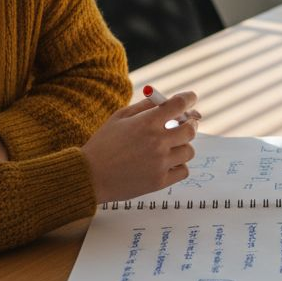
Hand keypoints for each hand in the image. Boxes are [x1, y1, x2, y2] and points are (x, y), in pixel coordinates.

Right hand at [81, 91, 198, 202]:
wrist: (90, 176)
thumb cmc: (103, 144)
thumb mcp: (119, 117)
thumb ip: (144, 106)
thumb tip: (166, 100)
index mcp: (147, 123)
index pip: (179, 105)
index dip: (189, 98)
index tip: (191, 98)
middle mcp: (157, 142)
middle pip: (190, 129)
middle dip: (190, 123)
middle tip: (185, 123)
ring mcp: (160, 163)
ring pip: (189, 151)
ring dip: (182, 146)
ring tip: (169, 146)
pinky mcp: (160, 181)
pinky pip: (183, 170)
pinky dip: (178, 165)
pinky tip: (167, 162)